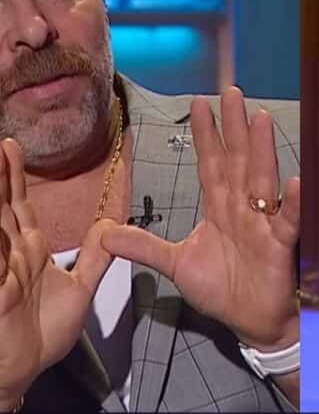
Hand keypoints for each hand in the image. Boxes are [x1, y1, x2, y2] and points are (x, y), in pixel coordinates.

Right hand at [0, 139, 114, 404]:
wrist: (26, 371)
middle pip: (1, 208)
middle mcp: (8, 254)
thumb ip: (95, 256)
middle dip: (0, 177)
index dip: (12, 177)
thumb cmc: (43, 333)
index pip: (18, 205)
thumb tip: (110, 223)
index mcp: (27, 250)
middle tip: (1, 144)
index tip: (11, 147)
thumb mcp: (80, 288)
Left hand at [102, 87, 299, 349]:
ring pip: (261, 180)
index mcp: (219, 205)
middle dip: (233, 127)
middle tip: (231, 92)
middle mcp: (241, 206)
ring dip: (260, 151)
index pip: (210, 162)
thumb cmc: (221, 288)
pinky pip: (288, 221)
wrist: (250, 321)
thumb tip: (104, 234)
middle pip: (236, 160)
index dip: (205, 135)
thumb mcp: (177, 265)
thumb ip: (145, 247)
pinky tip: (295, 182)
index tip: (199, 103)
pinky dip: (292, 203)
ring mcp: (263, 222)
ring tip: (259, 119)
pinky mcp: (280, 244)